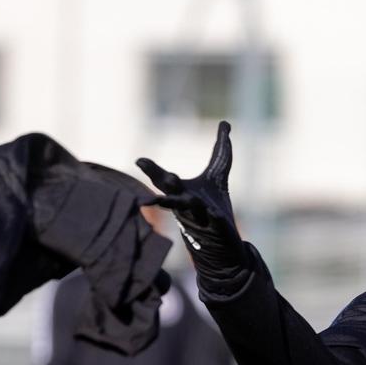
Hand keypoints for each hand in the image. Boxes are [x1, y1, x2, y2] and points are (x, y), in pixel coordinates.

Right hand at [136, 120, 244, 276]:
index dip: (152, 170)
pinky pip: (214, 223)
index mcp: (182, 191)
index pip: (163, 179)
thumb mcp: (217, 174)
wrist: (221, 241)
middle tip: (167, 176)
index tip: (140, 160)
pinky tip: (216, 215)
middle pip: (172, 193)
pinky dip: (215, 219)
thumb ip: (220, 150)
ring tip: (189, 197)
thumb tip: (225, 123)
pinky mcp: (216, 228)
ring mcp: (200, 218)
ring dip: (187, 202)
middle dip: (168, 185)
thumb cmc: (212, 205)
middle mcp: (187, 204)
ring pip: (190, 210)